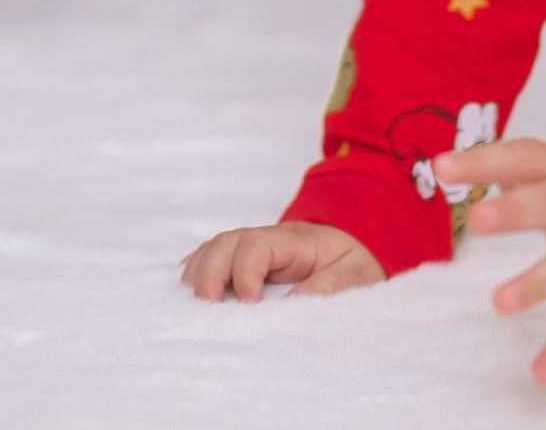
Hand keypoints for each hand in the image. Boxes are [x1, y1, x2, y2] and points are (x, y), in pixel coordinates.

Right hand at [179, 221, 385, 302]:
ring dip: (199, 272)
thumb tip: (293, 306)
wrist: (356, 239)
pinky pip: (213, 255)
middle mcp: (268, 238)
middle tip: (211, 308)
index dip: (246, 271)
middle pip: (226, 242)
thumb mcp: (358, 272)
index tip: (251, 303)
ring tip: (197, 304)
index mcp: (295, 240)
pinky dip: (197, 269)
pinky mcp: (245, 257)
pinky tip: (187, 288)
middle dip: (211, 272)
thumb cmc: (355, 259)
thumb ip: (331, 286)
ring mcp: (253, 246)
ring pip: (214, 247)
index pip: (257, 244)